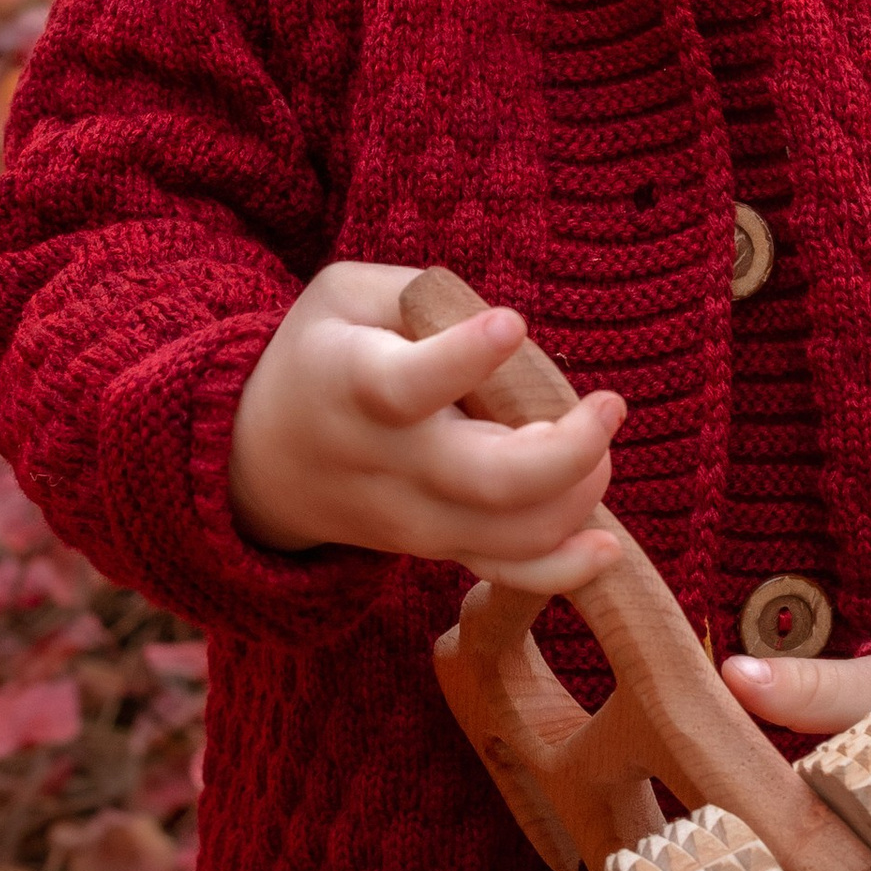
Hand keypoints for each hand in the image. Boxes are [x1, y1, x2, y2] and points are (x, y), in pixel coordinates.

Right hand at [229, 261, 626, 595]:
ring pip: (511, 534)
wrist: (263, 458)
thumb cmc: (322, 354)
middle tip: (608, 404)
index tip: (511, 323)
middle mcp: (388, 463)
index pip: (407, 385)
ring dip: (579, 497)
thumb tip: (509, 331)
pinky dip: (561, 571)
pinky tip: (603, 545)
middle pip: (487, 480)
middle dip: (568, 450)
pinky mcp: (438, 548)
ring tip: (598, 438)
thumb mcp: (346, 296)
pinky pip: (505, 575)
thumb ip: (425, 296)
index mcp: (354, 384)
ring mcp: (415, 518)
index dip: (464, 357)